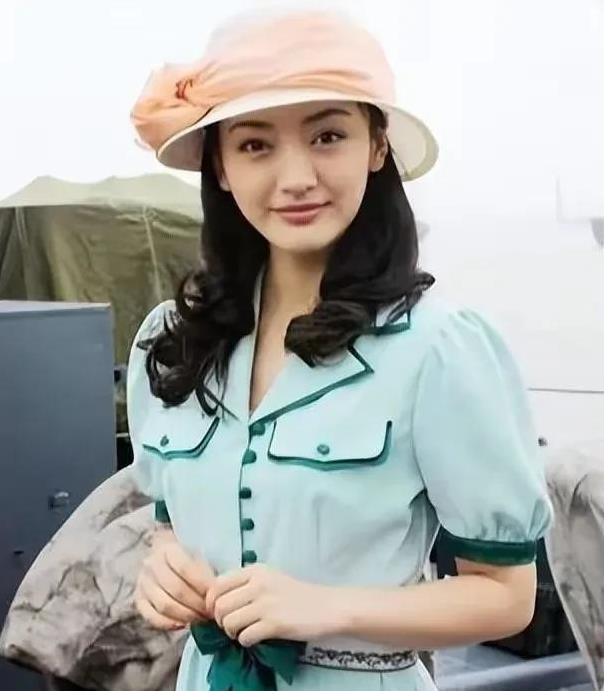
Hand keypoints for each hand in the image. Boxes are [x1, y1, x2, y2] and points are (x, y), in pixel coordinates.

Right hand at [135, 526, 216, 630]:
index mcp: (167, 547)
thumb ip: (208, 567)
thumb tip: (219, 588)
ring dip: (186, 616)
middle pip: (176, 589)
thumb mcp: (201, 553)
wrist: (168, 558)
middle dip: (198, 604)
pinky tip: (184, 624)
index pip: (185, 567)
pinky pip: (152, 617)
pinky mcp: (138, 599)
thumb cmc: (191, 557)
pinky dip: (169, 624)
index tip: (216, 594)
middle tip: (213, 612)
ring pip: (164, 605)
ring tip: (202, 618)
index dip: (203, 584)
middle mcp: (151, 563)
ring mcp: (142, 582)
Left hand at [205, 564, 343, 646]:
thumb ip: (246, 583)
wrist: (326, 606)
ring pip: (229, 622)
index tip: (218, 612)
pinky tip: (254, 638)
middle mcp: (258, 584)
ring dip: (232, 632)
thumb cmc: (296, 593)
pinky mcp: (274, 624)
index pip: (217, 585)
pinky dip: (245, 641)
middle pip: (219, 606)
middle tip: (231, 625)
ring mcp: (266, 604)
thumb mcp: (269, 578)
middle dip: (220, 620)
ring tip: (242, 632)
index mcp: (255, 570)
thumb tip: (217, 600)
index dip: (211, 602)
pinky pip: (244, 637)